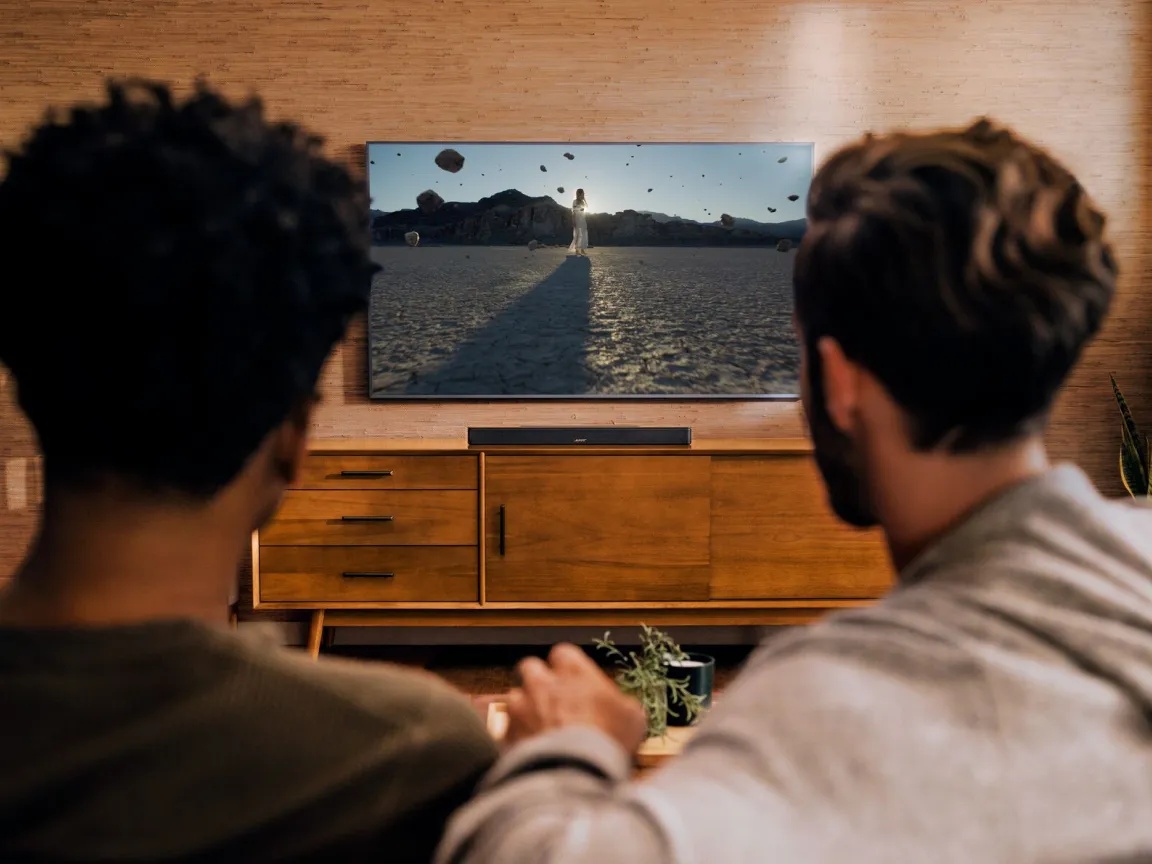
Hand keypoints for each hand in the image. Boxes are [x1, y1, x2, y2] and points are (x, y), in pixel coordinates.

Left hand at [504, 643, 647, 754]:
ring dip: (524, 709)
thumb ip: (620, 704)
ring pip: (515, 697)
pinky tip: (531, 749)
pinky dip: (516, 736)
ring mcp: (521, 707)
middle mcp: (542, 683)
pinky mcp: (507, 734)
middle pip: (530, 667)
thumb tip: (623, 709)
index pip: (564, 654)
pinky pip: (507, 729)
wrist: (575, 772)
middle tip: (552, 699)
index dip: (568, 667)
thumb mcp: (632, 718)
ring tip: (540, 728)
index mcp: (573, 671)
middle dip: (538, 681)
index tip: (576, 680)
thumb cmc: (606, 739)